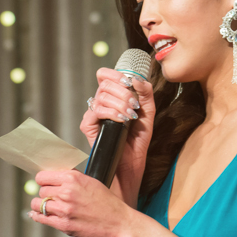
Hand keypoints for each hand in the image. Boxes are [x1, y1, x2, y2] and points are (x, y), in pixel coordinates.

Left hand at [30, 169, 132, 236]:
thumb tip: (55, 178)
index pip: (43, 177)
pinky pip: (41, 218)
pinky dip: (38, 216)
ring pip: (38, 204)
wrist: (118, 222)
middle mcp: (66, 192)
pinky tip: (39, 214)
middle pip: (41, 190)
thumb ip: (72, 179)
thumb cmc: (107, 202)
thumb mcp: (91, 182)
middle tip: (52, 197)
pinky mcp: (64, 225)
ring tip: (48, 206)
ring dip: (41, 205)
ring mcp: (64, 210)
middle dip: (46, 193)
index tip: (45, 183)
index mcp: (73, 178)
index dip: (43, 180)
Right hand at [80, 68, 155, 203]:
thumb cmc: (137, 139)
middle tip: (134, 105)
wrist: (131, 163)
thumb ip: (145, 92)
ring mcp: (93, 114)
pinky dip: (111, 112)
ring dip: (120, 103)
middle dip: (123, 92)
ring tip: (130, 116)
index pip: (105, 75)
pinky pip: (96, 110)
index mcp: (113, 97)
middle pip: (104, 83)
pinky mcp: (88, 125)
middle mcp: (100, 103)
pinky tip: (122, 120)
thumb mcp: (148, 112)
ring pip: (101, 96)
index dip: (115, 74)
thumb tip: (137, 79)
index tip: (129, 81)